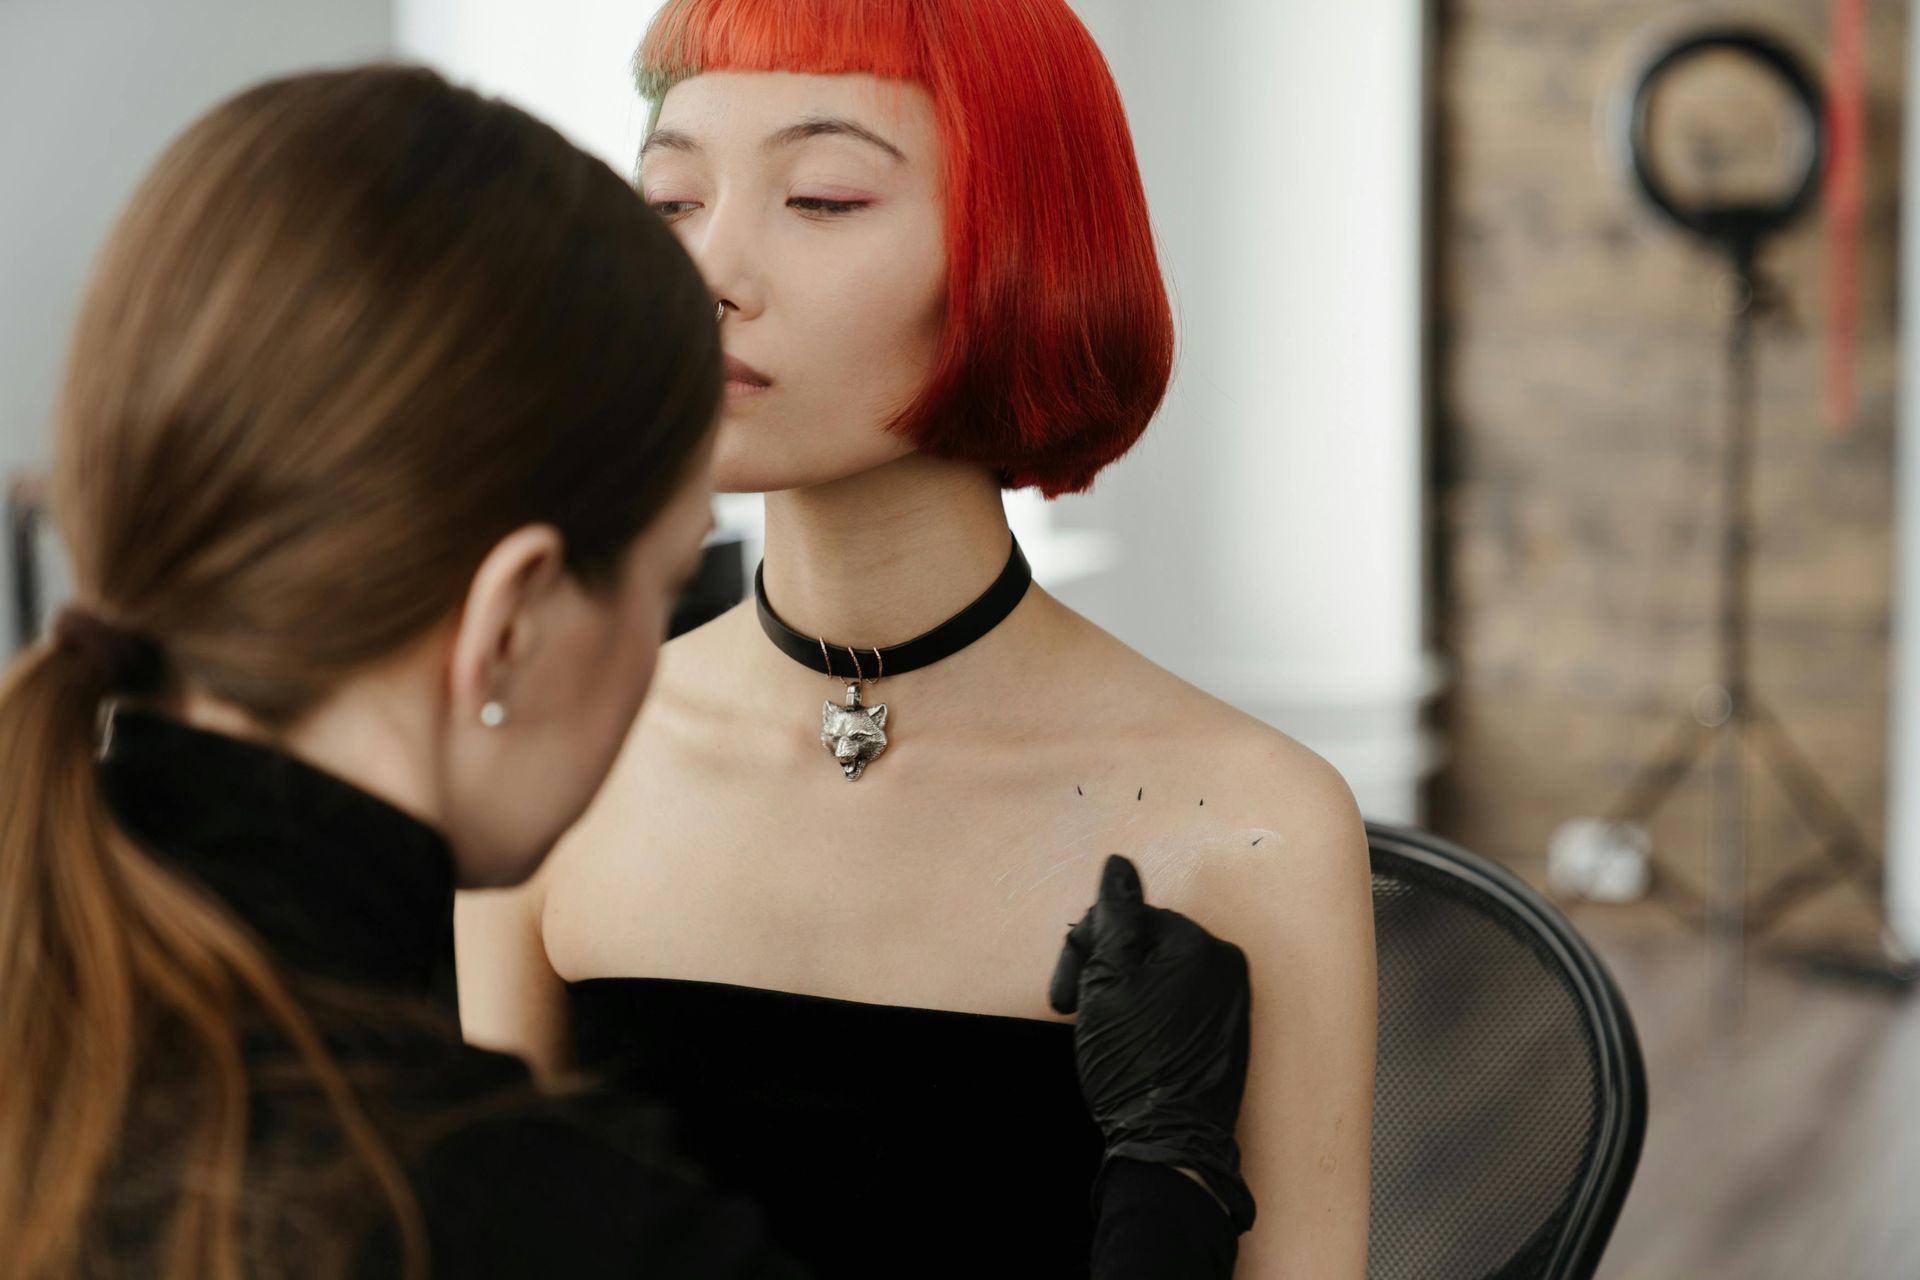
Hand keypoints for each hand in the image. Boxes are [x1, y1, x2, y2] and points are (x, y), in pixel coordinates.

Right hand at [1049, 853, 1256, 1232]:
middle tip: (1082, 1014)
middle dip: (1105, 971)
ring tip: (1109, 1035)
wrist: (1168, 1144)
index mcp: (1201, 945)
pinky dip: (1149, 1016)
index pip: (1127, 917)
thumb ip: (1114, 915)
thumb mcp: (1108, 978)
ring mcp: (1230, 1002)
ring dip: (1124, 994)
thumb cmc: (1134, 1064)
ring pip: (1157, 974)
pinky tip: (1133, 1046)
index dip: (1085, 951)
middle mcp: (1225, 966)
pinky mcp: (1226, 1034)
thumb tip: (1118, 864)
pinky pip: (1178, 1004)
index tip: (1068, 994)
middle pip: (1144, 943)